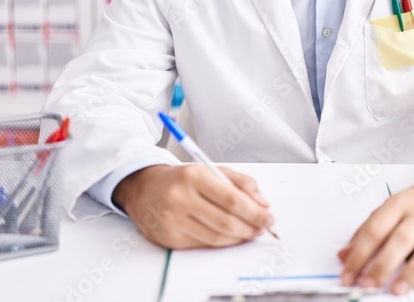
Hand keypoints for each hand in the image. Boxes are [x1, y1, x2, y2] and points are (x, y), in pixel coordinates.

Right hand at [112, 164, 275, 249]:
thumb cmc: (181, 179)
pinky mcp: (169, 238)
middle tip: (263, 228)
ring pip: (216, 237)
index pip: (232, 199)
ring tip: (250, 232)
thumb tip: (262, 203)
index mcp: (193, 176)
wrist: (144, 188)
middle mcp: (181, 198)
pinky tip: (231, 236)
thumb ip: (240, 182)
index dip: (255, 212)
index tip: (269, 217)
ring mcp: (173, 220)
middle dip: (251, 227)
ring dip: (239, 237)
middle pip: (226, 221)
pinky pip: (203, 244)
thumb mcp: (210, 169)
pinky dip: (222, 242)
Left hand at [337, 176, 413, 296]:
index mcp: (398, 205)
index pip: (374, 230)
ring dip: (411, 272)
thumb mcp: (390, 208)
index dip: (359, 254)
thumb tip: (344, 255)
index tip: (348, 274)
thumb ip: (367, 230)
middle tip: (368, 284)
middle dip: (382, 265)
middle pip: (399, 240)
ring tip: (397, 290)